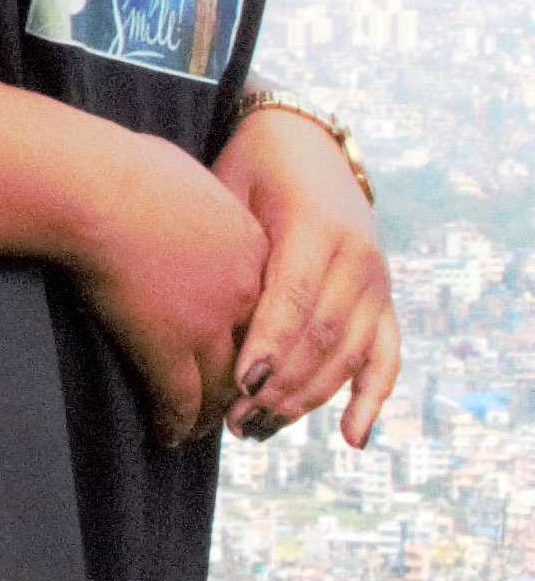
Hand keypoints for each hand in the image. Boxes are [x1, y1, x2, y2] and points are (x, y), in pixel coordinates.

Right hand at [65, 126, 267, 445]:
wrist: (97, 186)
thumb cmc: (123, 166)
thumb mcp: (185, 173)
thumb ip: (195, 197)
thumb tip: (174, 188)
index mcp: (251, 247)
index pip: (267, 306)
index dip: (258, 336)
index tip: (248, 352)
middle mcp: (243, 292)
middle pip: (257, 354)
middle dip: (248, 388)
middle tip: (236, 408)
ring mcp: (207, 322)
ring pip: (223, 385)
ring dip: (214, 413)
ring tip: (200, 429)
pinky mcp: (166, 343)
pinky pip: (179, 396)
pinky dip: (177, 420)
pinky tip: (169, 433)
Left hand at [220, 107, 401, 445]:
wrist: (306, 143)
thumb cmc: (249, 169)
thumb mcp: (230, 190)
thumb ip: (226, 244)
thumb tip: (195, 304)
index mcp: (315, 226)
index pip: (293, 299)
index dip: (269, 346)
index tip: (240, 385)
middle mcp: (357, 257)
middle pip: (323, 335)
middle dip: (281, 384)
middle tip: (236, 420)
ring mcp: (377, 281)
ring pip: (350, 354)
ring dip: (309, 399)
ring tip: (261, 429)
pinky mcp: (384, 298)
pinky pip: (386, 355)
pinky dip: (372, 398)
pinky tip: (352, 438)